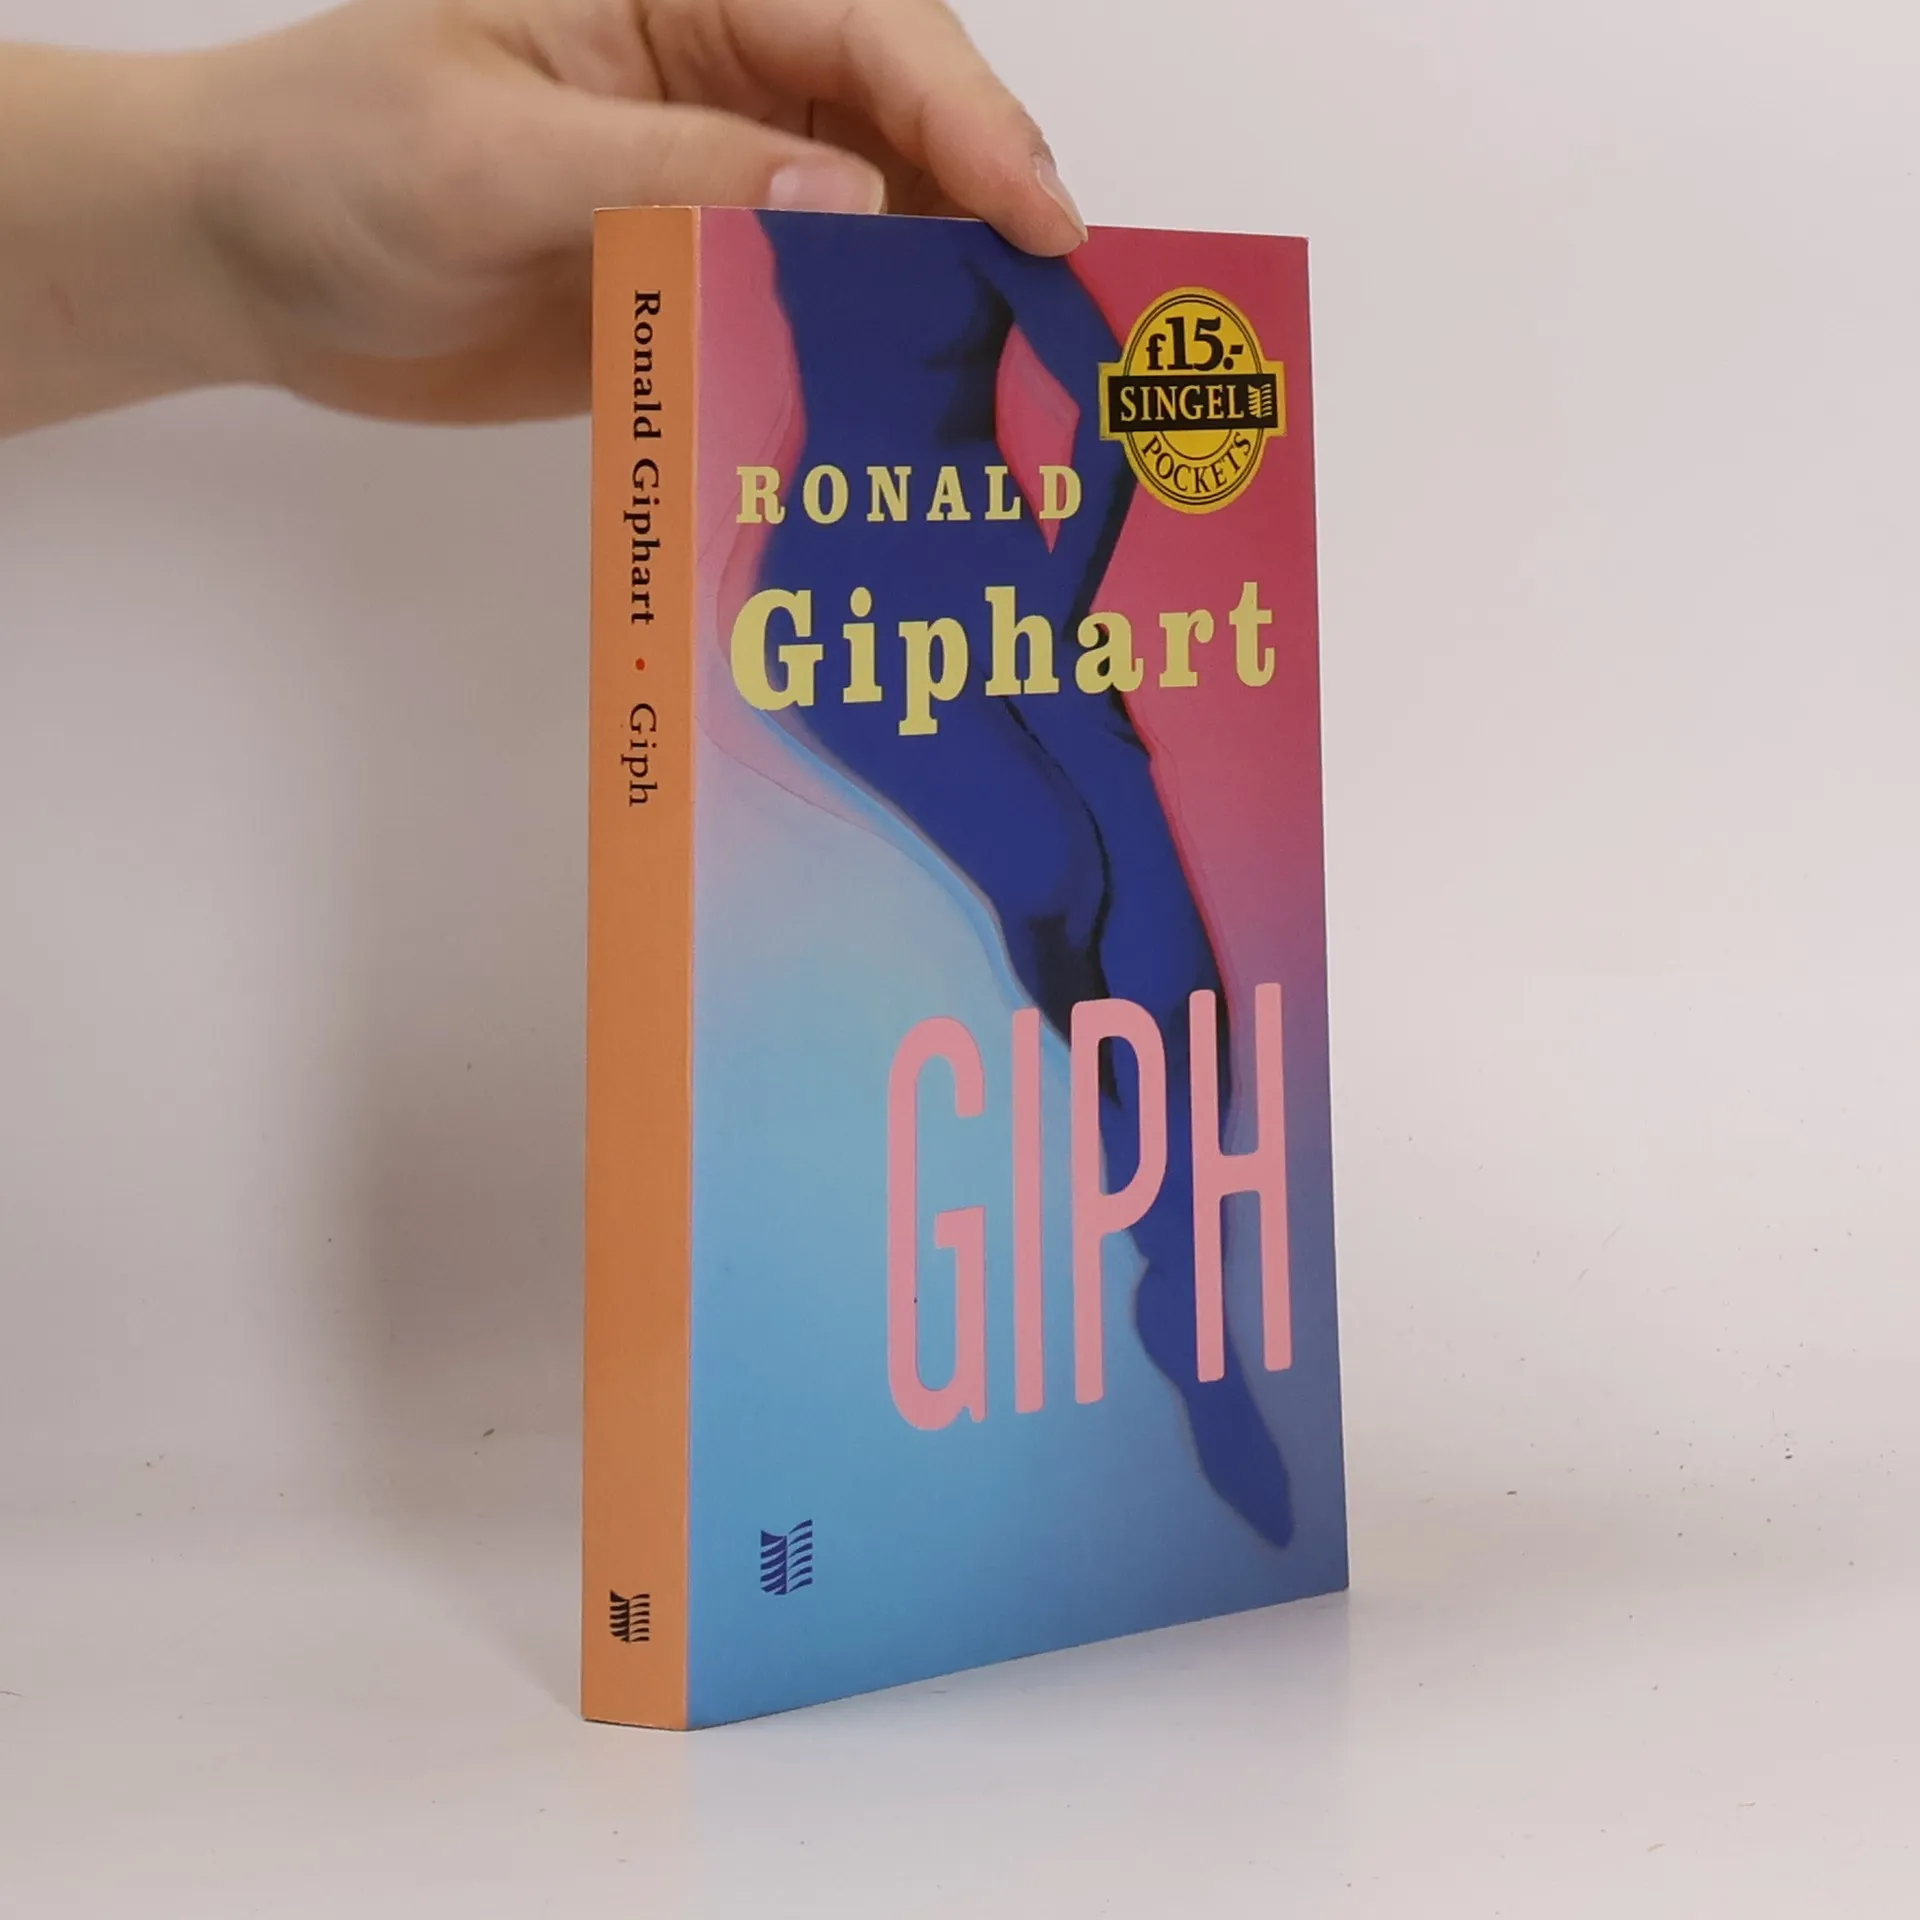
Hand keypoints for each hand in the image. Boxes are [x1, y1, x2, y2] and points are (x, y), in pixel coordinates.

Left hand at [0, 1, 1085, 433]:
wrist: (247, 262)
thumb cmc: (334, 160)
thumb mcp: (489, 151)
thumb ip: (671, 168)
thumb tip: (851, 196)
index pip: (861, 31)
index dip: (966, 114)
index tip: (1036, 214)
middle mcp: (717, 83)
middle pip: (899, 126)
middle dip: (985, 205)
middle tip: (1064, 316)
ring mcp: (712, 191)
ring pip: (870, 228)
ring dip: (940, 294)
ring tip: (1021, 381)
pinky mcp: (692, 288)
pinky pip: (802, 318)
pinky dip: (859, 362)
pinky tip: (907, 420)